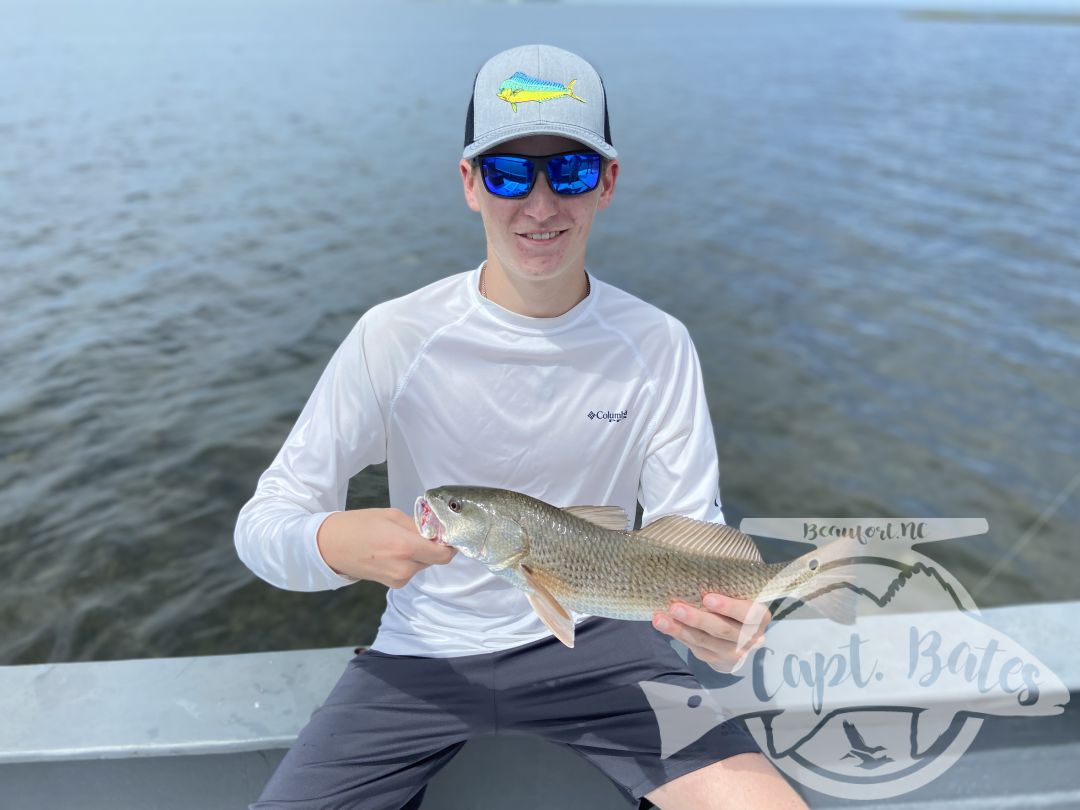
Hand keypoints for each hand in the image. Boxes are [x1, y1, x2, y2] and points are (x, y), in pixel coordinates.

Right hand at [316, 508, 456, 587]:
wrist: (330, 546)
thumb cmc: (358, 525)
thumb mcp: (391, 516)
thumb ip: (417, 525)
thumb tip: (437, 531)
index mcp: (405, 547)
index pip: (444, 555)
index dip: (450, 544)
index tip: (448, 534)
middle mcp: (405, 568)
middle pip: (434, 559)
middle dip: (432, 546)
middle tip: (421, 531)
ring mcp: (398, 579)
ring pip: (422, 565)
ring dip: (419, 553)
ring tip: (400, 539)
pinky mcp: (393, 584)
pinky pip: (411, 570)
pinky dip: (409, 560)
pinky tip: (392, 550)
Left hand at [652, 594, 771, 673]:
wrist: (741, 636)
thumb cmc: (737, 605)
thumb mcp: (739, 595)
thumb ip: (726, 588)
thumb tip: (693, 575)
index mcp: (759, 617)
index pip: (748, 613)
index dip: (729, 607)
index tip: (707, 598)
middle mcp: (751, 638)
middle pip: (722, 630)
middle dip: (697, 619)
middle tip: (675, 608)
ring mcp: (734, 653)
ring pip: (705, 642)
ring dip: (680, 630)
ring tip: (660, 619)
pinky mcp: (718, 661)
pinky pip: (697, 648)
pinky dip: (680, 636)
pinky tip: (665, 626)